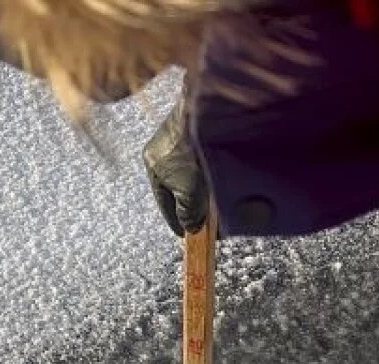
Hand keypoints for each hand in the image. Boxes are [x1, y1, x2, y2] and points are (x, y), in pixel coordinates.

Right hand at [143, 95, 209, 236]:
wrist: (209, 113)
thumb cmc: (194, 155)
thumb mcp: (188, 193)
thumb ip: (188, 213)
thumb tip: (190, 226)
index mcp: (152, 162)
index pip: (164, 200)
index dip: (176, 220)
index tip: (186, 235)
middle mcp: (163, 146)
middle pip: (178, 185)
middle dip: (192, 203)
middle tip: (207, 219)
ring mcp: (181, 133)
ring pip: (193, 170)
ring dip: (205, 187)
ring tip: (219, 201)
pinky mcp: (201, 125)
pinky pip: (206, 157)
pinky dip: (213, 170)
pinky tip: (226, 177)